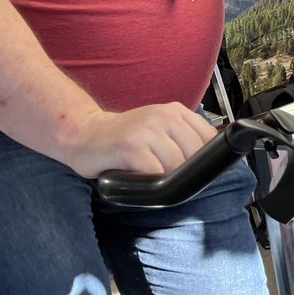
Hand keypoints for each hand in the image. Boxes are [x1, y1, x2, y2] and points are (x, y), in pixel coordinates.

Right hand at [65, 103, 216, 178]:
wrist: (84, 133)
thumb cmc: (124, 137)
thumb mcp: (159, 128)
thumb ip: (182, 137)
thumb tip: (208, 164)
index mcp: (175, 111)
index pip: (209, 138)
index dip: (205, 160)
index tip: (194, 171)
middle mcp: (164, 116)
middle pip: (195, 154)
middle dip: (187, 173)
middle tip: (172, 181)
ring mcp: (147, 130)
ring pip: (176, 164)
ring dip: (169, 180)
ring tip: (156, 181)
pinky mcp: (130, 147)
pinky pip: (155, 172)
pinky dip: (153, 183)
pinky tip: (143, 181)